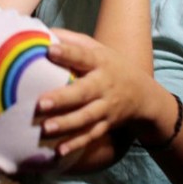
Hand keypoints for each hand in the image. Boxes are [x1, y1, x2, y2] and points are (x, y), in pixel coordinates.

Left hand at [37, 28, 169, 155]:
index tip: (49, 50)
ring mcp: (106, 107)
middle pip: (83, 92)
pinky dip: (75, 144)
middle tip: (40, 103)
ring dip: (66, 124)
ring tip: (45, 128)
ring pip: (86, 118)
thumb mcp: (97, 48)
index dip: (67, 52)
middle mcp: (104, 85)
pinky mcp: (106, 125)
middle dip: (61, 98)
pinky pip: (90, 136)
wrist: (142, 95)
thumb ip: (71, 40)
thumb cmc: (110, 66)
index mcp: (99, 62)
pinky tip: (58, 151)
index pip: (82, 56)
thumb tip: (40, 31)